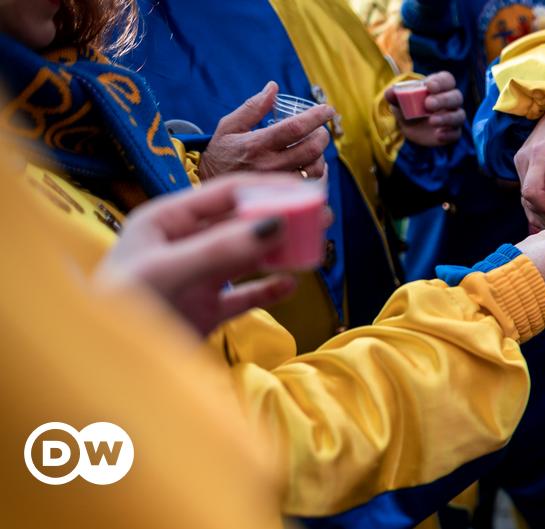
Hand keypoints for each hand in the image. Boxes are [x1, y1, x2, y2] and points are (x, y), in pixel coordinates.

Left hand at [94, 175, 332, 335]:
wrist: (100, 367)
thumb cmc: (118, 310)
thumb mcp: (167, 272)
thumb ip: (220, 249)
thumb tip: (274, 224)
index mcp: (166, 221)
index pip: (225, 194)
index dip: (267, 190)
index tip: (305, 191)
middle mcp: (183, 245)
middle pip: (242, 224)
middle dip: (281, 220)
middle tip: (321, 218)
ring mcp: (196, 278)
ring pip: (248, 258)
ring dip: (279, 253)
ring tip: (313, 250)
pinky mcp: (205, 311)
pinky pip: (244, 296)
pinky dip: (268, 290)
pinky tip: (289, 286)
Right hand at [200, 81, 334, 179]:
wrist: (210, 188)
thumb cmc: (221, 154)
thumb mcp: (229, 126)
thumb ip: (253, 107)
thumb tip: (273, 87)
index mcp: (256, 144)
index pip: (295, 128)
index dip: (316, 116)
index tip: (327, 109)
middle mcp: (269, 165)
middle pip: (311, 149)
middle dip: (322, 135)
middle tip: (321, 130)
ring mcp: (278, 184)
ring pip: (315, 170)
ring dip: (321, 156)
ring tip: (314, 147)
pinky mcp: (282, 197)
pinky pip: (311, 186)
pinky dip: (317, 173)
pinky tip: (312, 165)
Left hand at [385, 71, 464, 146]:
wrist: (410, 128)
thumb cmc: (408, 108)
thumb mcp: (399, 101)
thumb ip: (394, 96)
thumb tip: (390, 92)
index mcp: (439, 87)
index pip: (447, 79)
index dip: (441, 82)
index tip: (429, 86)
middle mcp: (450, 100)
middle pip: (456, 96)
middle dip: (443, 99)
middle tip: (428, 104)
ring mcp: (453, 116)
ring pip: (459, 115)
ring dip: (447, 117)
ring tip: (431, 121)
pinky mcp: (452, 132)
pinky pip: (456, 133)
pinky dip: (448, 134)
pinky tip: (438, 135)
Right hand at [514, 106, 544, 229]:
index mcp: (539, 154)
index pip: (532, 192)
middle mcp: (525, 158)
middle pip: (527, 198)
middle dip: (543, 215)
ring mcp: (520, 161)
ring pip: (524, 196)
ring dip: (538, 212)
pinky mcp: (521, 163)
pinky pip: (525, 189)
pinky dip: (535, 205)